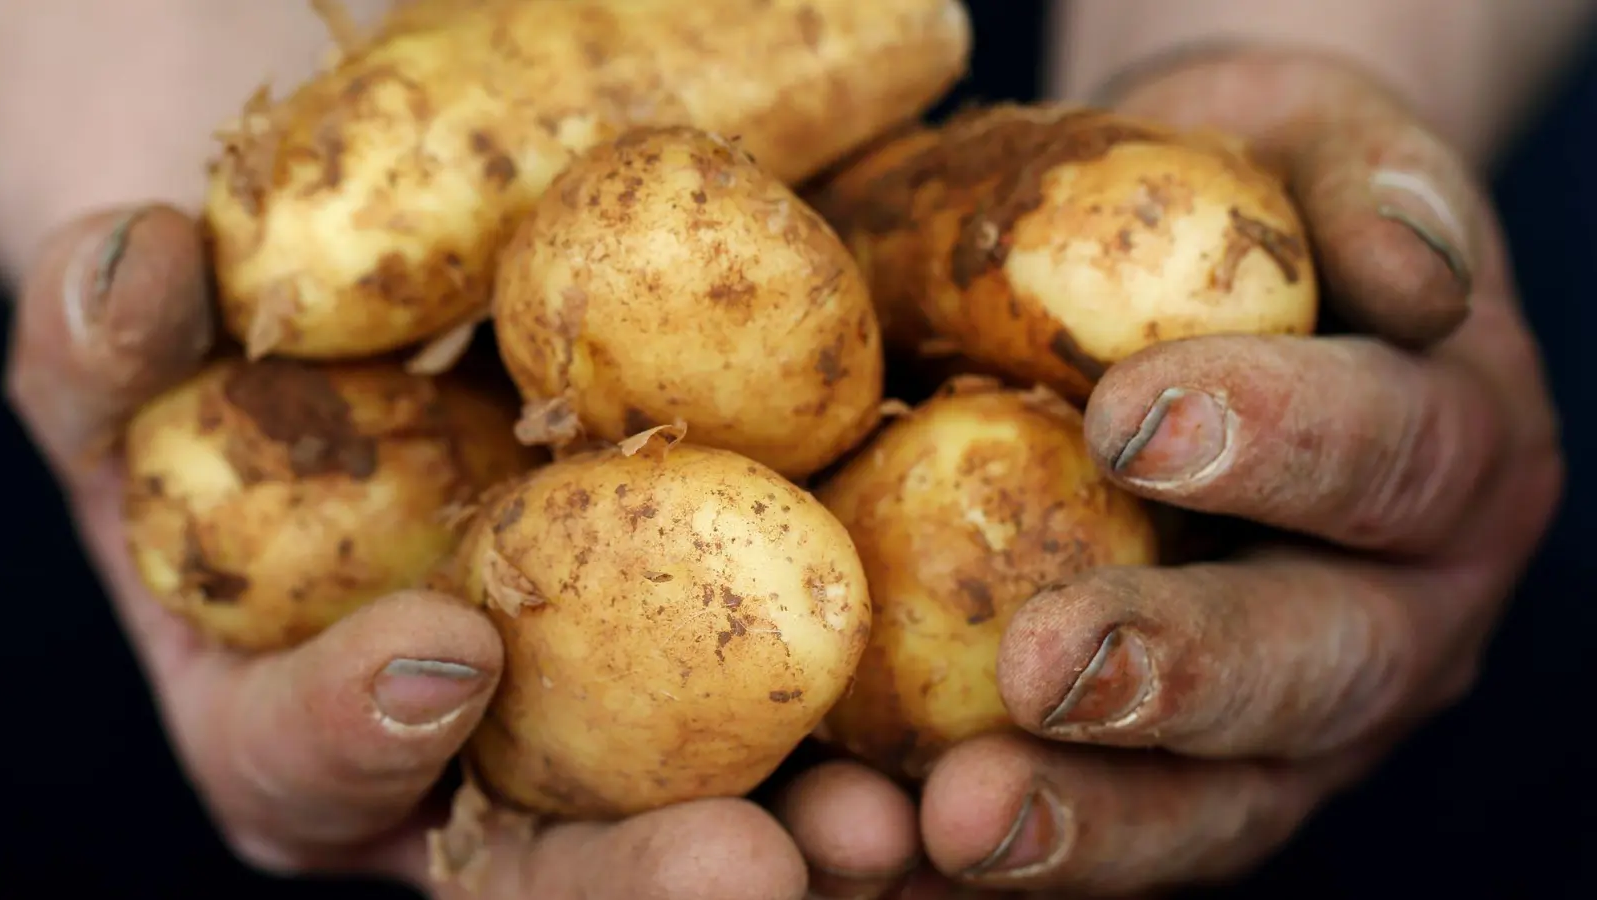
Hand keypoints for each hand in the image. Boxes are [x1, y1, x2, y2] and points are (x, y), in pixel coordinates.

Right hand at [2, 204, 918, 899]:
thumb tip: (134, 259)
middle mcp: (453, 785)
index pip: (304, 760)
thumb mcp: (136, 385)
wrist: (374, 401)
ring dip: (796, 846)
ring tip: (889, 829)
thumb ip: (106, 349)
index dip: (360, 722)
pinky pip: (782, 747)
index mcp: (293, 732)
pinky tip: (944, 741)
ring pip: (682, 837)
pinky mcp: (699, 698)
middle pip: (537, 872)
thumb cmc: (237, 409)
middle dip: (636, 883)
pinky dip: (855, 753)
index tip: (448, 650)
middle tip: (747, 872)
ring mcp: (586, 755)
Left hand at [805, 49, 1565, 897]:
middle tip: (1047, 669)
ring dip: (1092, 822)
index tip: (1133, 420)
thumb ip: (1369, 187)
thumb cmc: (1247, 199)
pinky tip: (901, 864)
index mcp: (1448, 451)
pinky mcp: (1195, 777)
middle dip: (1182, 677)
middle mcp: (1399, 610)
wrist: (1204, 287)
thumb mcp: (1313, 142)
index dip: (1283, 444)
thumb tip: (1417, 273)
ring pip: (1225, 803)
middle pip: (1319, 668)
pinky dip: (1020, 866)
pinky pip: (1116, 840)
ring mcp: (1299, 719)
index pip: (1392, 455)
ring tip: (956, 820)